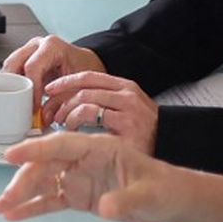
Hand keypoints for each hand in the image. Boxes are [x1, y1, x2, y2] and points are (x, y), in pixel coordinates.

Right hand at [0, 131, 179, 221]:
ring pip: (43, 183)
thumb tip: (103, 207)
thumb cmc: (163, 189)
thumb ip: (126, 200)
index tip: (11, 155)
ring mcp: (78, 178)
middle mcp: (82, 160)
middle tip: (5, 199)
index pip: (61, 144)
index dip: (35, 149)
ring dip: (21, 194)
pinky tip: (14, 215)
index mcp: (98, 148)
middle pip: (46, 166)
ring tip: (0, 208)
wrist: (170, 202)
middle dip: (23, 181)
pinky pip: (50, 201)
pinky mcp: (77, 197)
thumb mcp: (149, 194)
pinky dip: (32, 208)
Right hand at [2, 34, 104, 109]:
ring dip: (10, 86)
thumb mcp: (77, 86)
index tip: (33, 106)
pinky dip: (12, 85)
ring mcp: (28, 51)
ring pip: (9, 67)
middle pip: (13, 64)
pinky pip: (12, 71)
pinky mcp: (24, 59)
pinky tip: (18, 98)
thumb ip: (61, 102)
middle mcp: (37, 45)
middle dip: (13, 87)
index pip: (33, 67)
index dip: (31, 89)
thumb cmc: (85, 70)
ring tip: (17, 103)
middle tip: (18, 105)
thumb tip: (43, 118)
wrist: (87, 63)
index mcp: (51, 46)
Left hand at [43, 71, 157, 153]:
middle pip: (84, 88)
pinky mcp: (127, 124)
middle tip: (51, 112)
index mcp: (125, 86)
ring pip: (86, 99)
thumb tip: (69, 103)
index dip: (66, 81)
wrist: (172, 145)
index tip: (50, 89)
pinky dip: (76, 120)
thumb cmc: (144, 132)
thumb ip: (103, 102)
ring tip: (61, 122)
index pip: (89, 76)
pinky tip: (71, 129)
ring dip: (67, 111)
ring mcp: (128, 108)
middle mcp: (127, 93)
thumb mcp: (124, 110)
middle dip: (62, 99)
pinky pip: (92, 114)